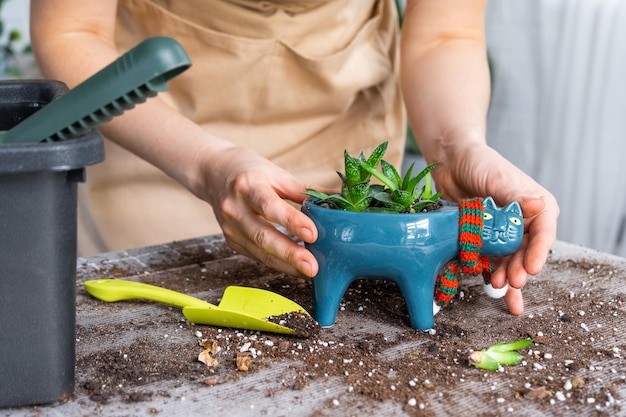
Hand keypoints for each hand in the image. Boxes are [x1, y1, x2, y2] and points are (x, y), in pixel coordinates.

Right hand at [192, 144, 320, 277]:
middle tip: (313, 267)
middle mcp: (234, 208)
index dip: (291, 221)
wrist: (213, 172)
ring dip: (286, 264)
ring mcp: (230, 227)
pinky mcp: (232, 241)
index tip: (313, 234)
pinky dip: (278, 263)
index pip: (269, 206)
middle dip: (290, 254)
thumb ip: (305, 190)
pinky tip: (296, 267)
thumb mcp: (276, 173)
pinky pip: (257, 255)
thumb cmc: (249, 170)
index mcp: (247, 185)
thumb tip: (338, 199)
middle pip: (263, 235)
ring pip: (260, 251)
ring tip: (310, 272)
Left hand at [430, 142, 559, 314]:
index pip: (544, 233)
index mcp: (537, 206)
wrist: (451, 162)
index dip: (539, 252)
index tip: (532, 268)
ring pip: (510, 260)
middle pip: (526, 251)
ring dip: (506, 274)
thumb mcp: (499, 179)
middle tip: (513, 282)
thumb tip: (540, 205)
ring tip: (497, 285)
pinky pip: (490, 260)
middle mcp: (524, 222)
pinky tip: (488, 286)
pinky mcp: (485, 239)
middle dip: (520, 268)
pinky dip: (490, 273)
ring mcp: (504, 232)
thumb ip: (517, 196)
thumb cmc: (481, 163)